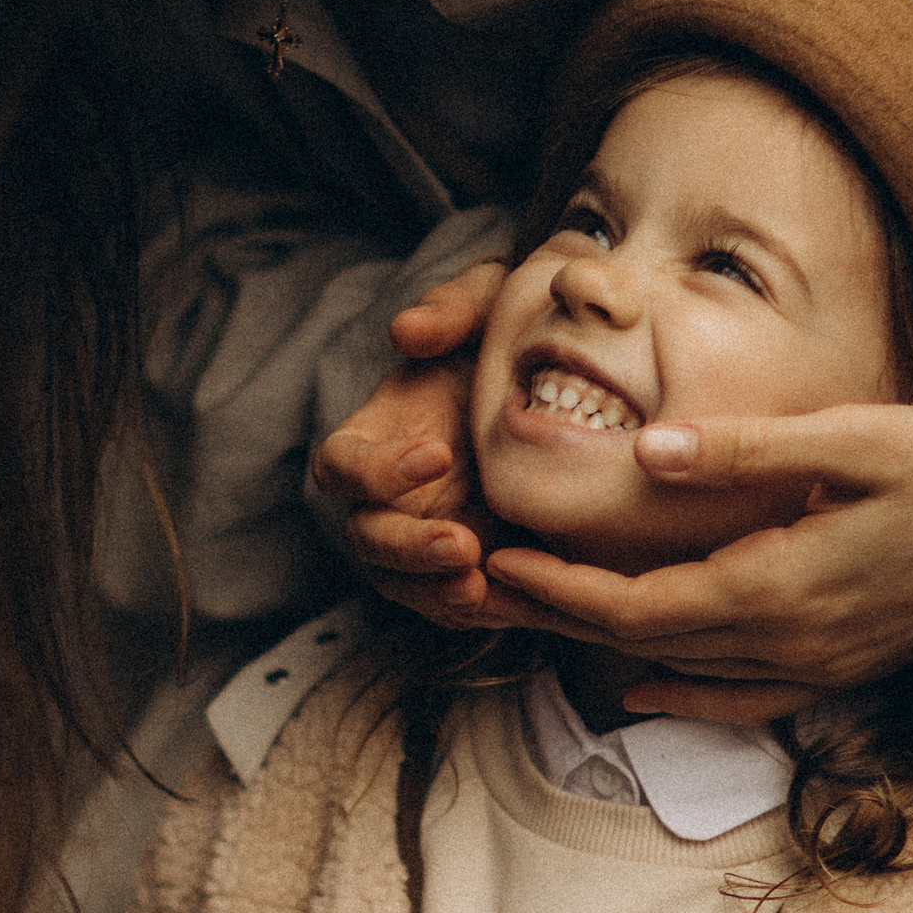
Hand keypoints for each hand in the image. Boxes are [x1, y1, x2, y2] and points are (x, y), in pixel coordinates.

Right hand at [309, 261, 516, 627]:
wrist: (569, 390)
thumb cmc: (510, 338)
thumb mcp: (493, 301)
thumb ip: (454, 306)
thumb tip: (407, 331)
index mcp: (374, 438)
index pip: (343, 465)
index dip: (378, 469)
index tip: (436, 453)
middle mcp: (387, 498)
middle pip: (368, 537)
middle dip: (408, 546)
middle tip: (461, 544)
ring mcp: (422, 539)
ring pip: (404, 583)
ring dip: (436, 590)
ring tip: (481, 588)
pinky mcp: (465, 570)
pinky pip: (454, 605)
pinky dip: (475, 611)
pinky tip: (512, 603)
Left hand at [481, 403, 912, 720]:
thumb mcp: (855, 440)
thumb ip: (747, 452)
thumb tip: (650, 454)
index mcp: (782, 586)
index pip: (640, 606)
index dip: (561, 590)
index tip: (499, 560)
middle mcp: (792, 642)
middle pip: (648, 644)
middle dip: (563, 617)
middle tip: (488, 584)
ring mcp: (819, 665)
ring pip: (686, 672)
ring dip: (608, 648)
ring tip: (540, 619)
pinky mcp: (843, 667)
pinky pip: (741, 698)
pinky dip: (681, 695)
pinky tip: (639, 686)